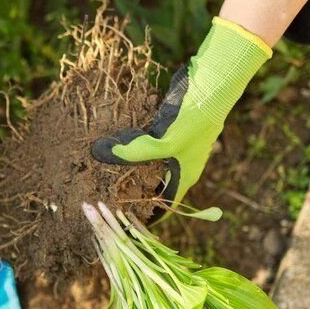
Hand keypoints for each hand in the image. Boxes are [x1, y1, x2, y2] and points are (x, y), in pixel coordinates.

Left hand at [91, 18, 271, 206]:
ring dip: (129, 165)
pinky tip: (112, 142)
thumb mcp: (161, 142)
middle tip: (104, 194)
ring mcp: (175, 145)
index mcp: (184, 176)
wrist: (212, 85)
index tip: (125, 223)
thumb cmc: (193, 120)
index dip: (147, 217)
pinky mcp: (169, 128)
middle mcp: (180, 164)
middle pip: (154, 184)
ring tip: (101, 170)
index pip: (165, 205)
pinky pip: (146, 141)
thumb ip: (131, 152)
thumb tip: (97, 153)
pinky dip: (131, 143)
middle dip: (132, 189)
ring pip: (148, 161)